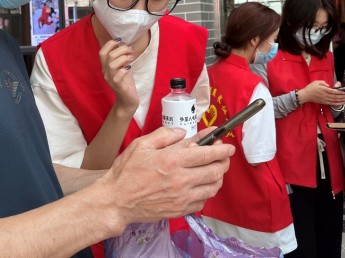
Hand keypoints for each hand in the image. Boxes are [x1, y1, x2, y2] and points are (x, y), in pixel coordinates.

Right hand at [98, 127, 233, 226]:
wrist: (116, 201)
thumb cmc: (125, 172)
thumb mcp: (141, 144)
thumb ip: (164, 135)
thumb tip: (183, 133)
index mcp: (172, 160)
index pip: (207, 154)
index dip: (222, 149)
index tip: (227, 145)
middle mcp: (181, 180)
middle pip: (216, 171)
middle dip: (224, 161)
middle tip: (222, 156)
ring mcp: (182, 198)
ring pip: (213, 188)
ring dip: (218, 177)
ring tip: (214, 169)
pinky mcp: (179, 210)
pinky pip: (203, 202)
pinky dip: (207, 192)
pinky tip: (200, 185)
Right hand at [99, 38, 138, 112]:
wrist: (128, 100)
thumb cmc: (126, 83)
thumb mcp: (124, 67)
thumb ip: (122, 58)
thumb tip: (126, 47)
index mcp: (106, 67)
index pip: (102, 52)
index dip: (109, 44)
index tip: (120, 40)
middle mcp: (106, 72)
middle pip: (109, 56)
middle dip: (121, 49)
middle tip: (131, 50)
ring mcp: (110, 80)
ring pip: (112, 65)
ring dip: (123, 58)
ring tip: (131, 58)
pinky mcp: (117, 86)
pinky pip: (117, 76)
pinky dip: (124, 70)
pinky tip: (129, 68)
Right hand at [297, 80, 344, 105]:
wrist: (305, 95)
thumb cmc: (310, 88)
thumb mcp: (316, 82)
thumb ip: (323, 82)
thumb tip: (328, 85)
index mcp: (323, 89)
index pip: (332, 91)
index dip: (339, 92)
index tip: (344, 92)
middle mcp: (324, 95)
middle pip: (334, 96)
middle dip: (341, 96)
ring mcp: (324, 99)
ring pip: (334, 100)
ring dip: (340, 100)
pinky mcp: (323, 102)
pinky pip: (331, 103)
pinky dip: (336, 103)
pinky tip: (340, 103)